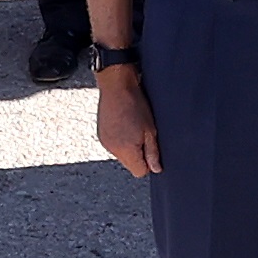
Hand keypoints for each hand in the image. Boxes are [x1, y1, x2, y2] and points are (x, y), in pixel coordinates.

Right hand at [95, 61, 159, 177]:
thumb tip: (156, 169)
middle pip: (130, 164)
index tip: (151, 148)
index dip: (148, 163)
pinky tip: (124, 124)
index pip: (139, 172)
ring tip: (133, 126)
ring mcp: (105, 142)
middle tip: (143, 134)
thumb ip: (153, 152)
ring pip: (121, 154)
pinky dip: (120, 139)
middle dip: (138, 154)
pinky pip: (114, 145)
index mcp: (126, 149)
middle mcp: (113, 149)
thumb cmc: (136, 104)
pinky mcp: (101, 134)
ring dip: (128, 146)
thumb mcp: (151, 129)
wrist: (116, 85)